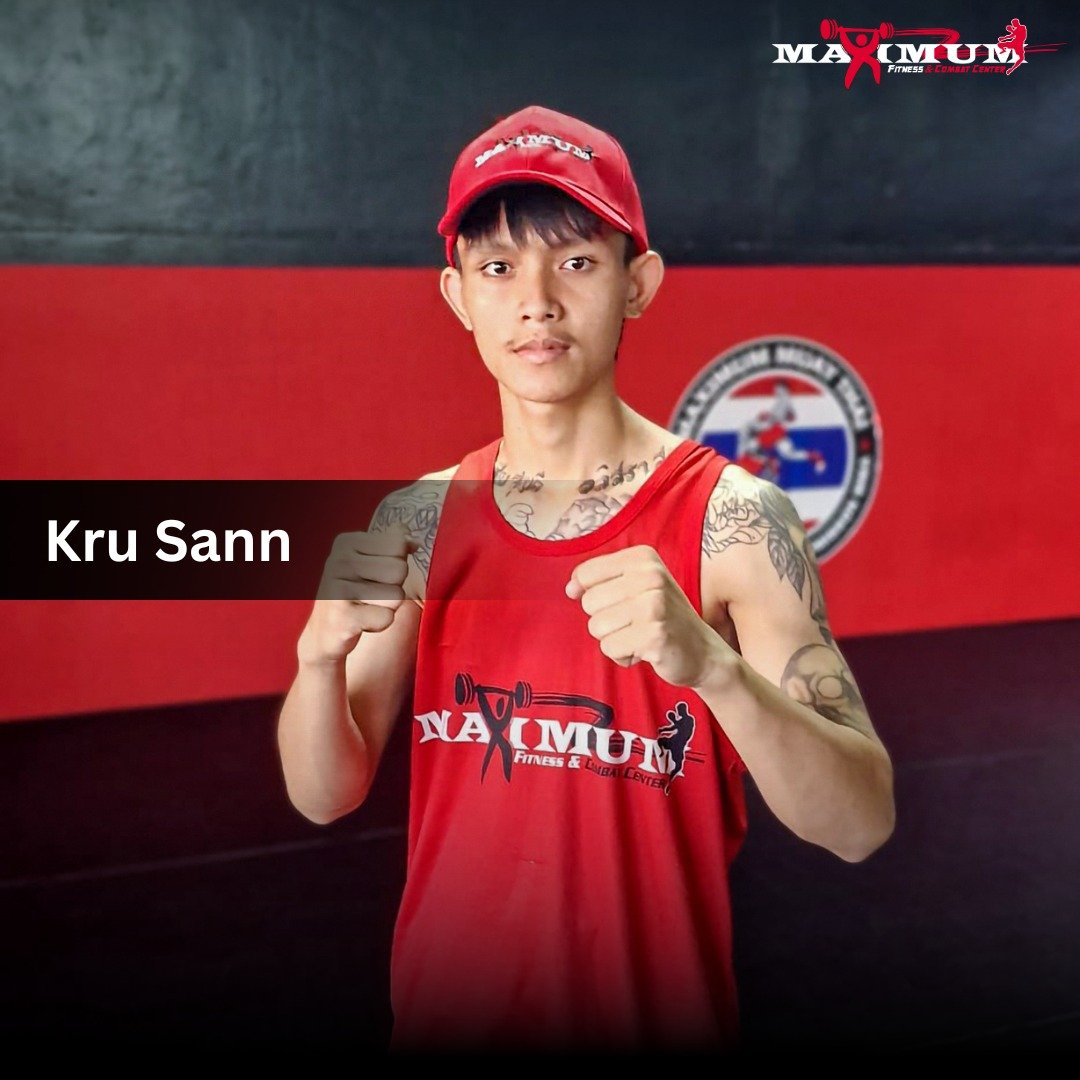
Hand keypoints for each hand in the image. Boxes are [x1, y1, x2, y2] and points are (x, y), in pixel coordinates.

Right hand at [297, 522, 418, 666]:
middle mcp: (338, 560)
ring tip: (365, 607)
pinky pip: (387, 617)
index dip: (396, 563)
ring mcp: (337, 588)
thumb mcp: (370, 561)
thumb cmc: (354, 593)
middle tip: (369, 594)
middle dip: (394, 586)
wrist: (324, 632)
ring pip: (397, 595)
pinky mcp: (342, 616)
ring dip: (388, 606)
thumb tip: (414, 541)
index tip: (373, 574)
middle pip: (400, 569)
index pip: (398, 544)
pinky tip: (361, 621)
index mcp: (346, 542)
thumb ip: (393, 544)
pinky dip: (379, 623)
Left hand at [564, 544, 733, 688]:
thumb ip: (599, 581)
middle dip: (606, 620)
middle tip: (636, 623)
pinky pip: (610, 648)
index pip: (586, 574)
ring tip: (640, 636)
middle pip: (589, 602)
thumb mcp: (634, 586)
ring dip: (614, 639)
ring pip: (596, 627)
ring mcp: (654, 605)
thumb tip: (570, 589)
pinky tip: (646, 650)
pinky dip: (623, 656)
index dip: (591, 595)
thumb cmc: (660, 618)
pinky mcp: (654, 634)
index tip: (617, 603)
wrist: (702, 652)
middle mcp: (650, 575)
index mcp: (642, 557)